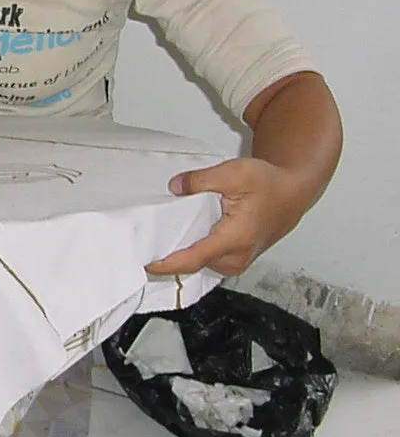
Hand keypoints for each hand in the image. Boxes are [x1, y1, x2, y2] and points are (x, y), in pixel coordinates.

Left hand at [145, 157, 304, 276]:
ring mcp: (237, 261)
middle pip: (194, 264)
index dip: (167, 263)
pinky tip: (182, 237)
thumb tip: (175, 187)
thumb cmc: (268, 184)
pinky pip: (208, 260)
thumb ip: (201, 180)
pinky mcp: (236, 259)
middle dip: (169, 256)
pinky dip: (194, 251)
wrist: (292, 192)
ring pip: (201, 264)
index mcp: (235, 238)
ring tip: (160, 237)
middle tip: (145, 242)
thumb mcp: (234, 172)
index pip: (194, 258)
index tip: (146, 263)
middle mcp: (237, 256)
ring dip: (182, 254)